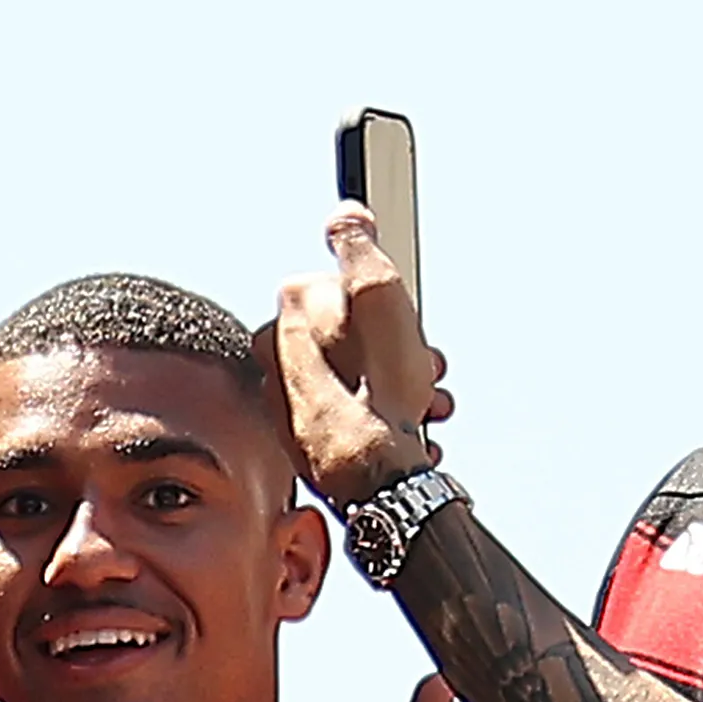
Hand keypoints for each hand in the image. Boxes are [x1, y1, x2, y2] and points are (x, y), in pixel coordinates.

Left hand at [263, 207, 450, 506]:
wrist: (379, 486)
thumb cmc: (379, 401)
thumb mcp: (379, 301)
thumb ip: (359, 249)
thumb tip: (345, 215)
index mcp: (283, 323)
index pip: (346, 286)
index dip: (390, 306)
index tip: (409, 331)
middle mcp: (277, 362)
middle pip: (355, 333)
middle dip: (399, 350)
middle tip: (424, 372)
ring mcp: (292, 402)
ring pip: (360, 373)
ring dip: (402, 384)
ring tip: (425, 404)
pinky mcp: (310, 437)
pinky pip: (356, 409)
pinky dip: (386, 413)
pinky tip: (410, 429)